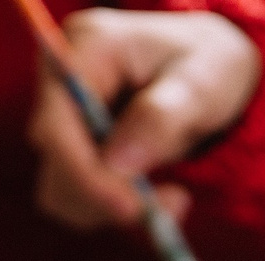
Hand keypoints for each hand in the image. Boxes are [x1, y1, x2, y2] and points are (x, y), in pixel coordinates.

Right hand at [28, 8, 262, 229]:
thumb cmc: (209, 65)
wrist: (209, 68)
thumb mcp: (202, 83)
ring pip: (62, 190)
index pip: (56, 125)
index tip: (130, 208)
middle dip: (108, 195)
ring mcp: (60, 116)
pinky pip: (78, 198)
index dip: (85, 174)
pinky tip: (158, 195)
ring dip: (114, 208)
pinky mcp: (70, 149)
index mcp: (88, 47)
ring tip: (175, 197)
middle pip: (56, 161)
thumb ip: (161, 117)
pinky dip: (114, 209)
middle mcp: (61, 79)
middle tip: (174, 203)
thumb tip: (115, 163)